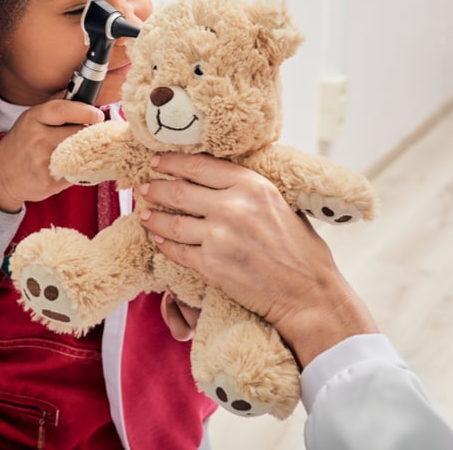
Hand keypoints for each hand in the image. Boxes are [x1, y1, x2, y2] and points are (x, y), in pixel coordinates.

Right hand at [0, 100, 104, 212]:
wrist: (0, 178)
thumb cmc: (21, 146)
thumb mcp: (31, 120)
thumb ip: (55, 108)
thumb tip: (80, 91)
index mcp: (34, 118)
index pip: (64, 110)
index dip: (86, 111)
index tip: (98, 115)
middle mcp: (38, 138)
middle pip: (78, 132)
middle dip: (90, 133)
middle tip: (93, 136)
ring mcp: (43, 160)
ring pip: (81, 152)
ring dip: (89, 151)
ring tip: (85, 151)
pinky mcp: (50, 180)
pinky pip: (77, 171)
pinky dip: (82, 169)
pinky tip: (76, 166)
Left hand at [140, 153, 377, 366]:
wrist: (308, 292)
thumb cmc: (300, 249)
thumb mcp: (279, 202)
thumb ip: (249, 189)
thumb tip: (218, 179)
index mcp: (252, 185)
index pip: (199, 166)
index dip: (173, 162)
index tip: (158, 160)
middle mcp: (232, 206)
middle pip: (180, 191)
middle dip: (157, 188)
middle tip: (145, 187)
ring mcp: (219, 237)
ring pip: (172, 222)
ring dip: (154, 217)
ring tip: (144, 213)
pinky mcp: (211, 265)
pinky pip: (178, 251)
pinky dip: (165, 245)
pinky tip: (159, 240)